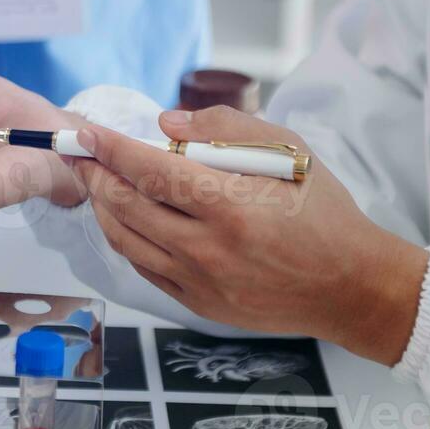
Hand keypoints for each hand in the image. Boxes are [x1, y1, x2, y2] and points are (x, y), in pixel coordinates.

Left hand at [75, 106, 427, 364]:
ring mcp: (200, 281)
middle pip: (128, 207)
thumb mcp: (291, 151)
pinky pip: (145, 268)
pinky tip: (124, 220)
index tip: (86, 133)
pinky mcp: (199, 303)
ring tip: (96, 184)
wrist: (349, 286)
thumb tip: (165, 125)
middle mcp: (209, 248)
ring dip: (103, 209)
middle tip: (80, 155)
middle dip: (95, 176)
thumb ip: (227, 129)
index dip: (111, 149)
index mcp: (232, 206)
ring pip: (128, 241)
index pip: (152, 170)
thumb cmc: (324, 212)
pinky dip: (127, 239)